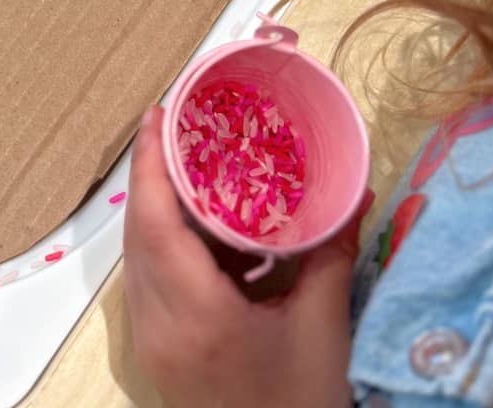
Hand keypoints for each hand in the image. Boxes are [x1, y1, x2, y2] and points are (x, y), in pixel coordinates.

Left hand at [123, 107, 359, 407]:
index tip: (157, 115)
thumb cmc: (304, 405)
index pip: (154, 223)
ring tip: (190, 167)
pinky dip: (169, 245)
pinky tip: (206, 229)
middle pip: (139, 233)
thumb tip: (353, 191)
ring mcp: (151, 341)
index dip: (149, 163)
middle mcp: (157, 325)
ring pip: (139, 255)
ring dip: (159, 209)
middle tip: (177, 127)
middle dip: (153, 175)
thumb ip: (331, 254)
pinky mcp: (158, 350)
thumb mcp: (323, 330)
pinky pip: (151, 280)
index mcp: (195, 315)